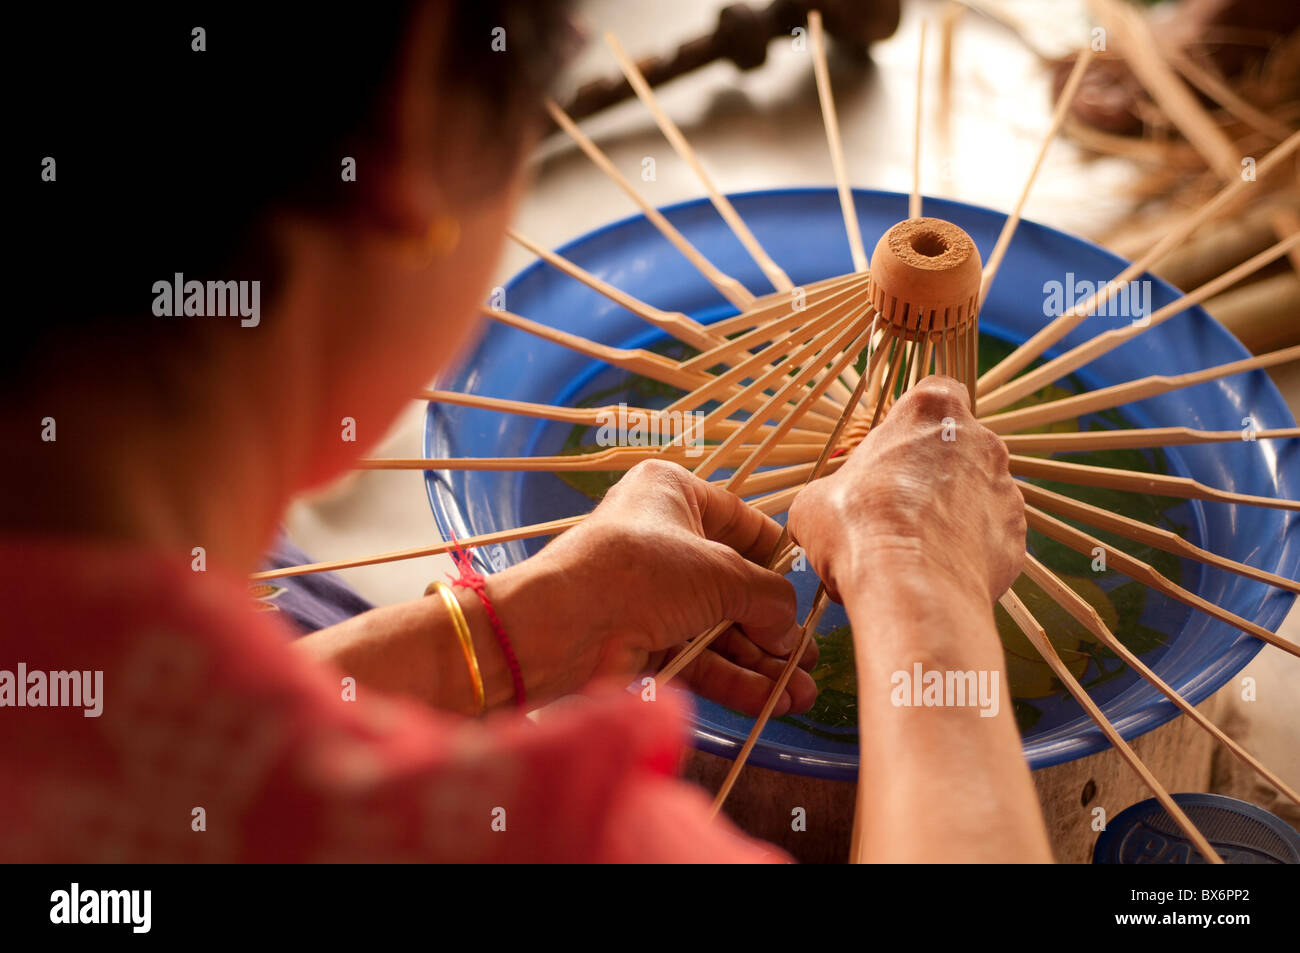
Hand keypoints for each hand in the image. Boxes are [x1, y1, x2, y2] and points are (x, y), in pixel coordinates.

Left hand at [505, 459, 817, 716]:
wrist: (558, 628)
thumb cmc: (637, 572)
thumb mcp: (720, 573)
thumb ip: (767, 596)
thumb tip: (790, 626)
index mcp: (673, 494)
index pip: (743, 522)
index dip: (779, 558)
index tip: (810, 591)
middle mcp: (661, 539)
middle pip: (734, 585)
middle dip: (775, 626)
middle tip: (810, 657)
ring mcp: (650, 593)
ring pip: (718, 628)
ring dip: (762, 661)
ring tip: (802, 692)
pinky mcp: (641, 639)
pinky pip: (698, 656)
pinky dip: (735, 678)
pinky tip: (773, 699)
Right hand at [786, 375, 1024, 604]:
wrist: (911, 589)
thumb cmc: (858, 529)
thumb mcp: (815, 501)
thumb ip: (833, 489)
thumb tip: (825, 509)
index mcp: (931, 412)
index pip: (938, 391)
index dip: (917, 421)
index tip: (897, 447)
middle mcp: (980, 440)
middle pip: (959, 446)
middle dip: (933, 472)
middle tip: (897, 507)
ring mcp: (1006, 488)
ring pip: (978, 492)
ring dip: (952, 512)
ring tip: (916, 547)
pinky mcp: (1017, 535)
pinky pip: (991, 536)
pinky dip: (969, 549)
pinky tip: (938, 569)